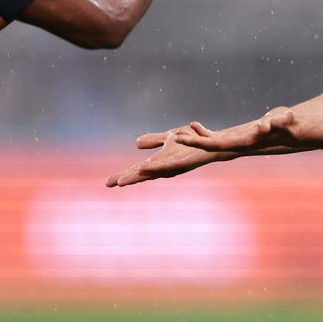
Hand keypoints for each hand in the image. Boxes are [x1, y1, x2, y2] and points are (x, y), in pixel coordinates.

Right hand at [106, 129, 220, 186]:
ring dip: (144, 173)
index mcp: (161, 162)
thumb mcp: (169, 138)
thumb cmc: (193, 141)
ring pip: (159, 171)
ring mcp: (179, 164)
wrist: (215, 141)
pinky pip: (175, 162)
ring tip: (127, 177)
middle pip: (145, 174)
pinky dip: (161, 163)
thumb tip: (136, 143)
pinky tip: (148, 164)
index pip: (139, 171)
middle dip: (130, 178)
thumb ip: (154, 141)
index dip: (124, 176)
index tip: (107, 183)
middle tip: (112, 183)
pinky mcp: (191, 158)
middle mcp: (168, 166)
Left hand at [173, 107, 299, 152]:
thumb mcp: (283, 120)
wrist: (301, 131)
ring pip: (211, 142)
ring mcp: (238, 142)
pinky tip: (196, 125)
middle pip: (209, 145)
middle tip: (173, 136)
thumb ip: (275, 122)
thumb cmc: (291, 124)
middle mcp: (238, 145)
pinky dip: (205, 132)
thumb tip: (264, 125)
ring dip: (195, 138)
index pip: (216, 144)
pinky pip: (217, 136)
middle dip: (192, 142)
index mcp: (244, 142)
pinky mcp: (240, 137)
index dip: (199, 141)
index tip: (183, 137)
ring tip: (178, 132)